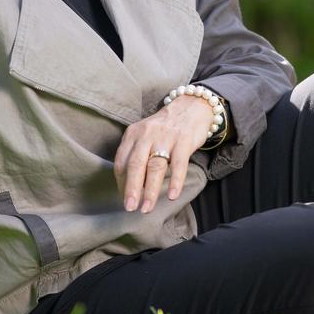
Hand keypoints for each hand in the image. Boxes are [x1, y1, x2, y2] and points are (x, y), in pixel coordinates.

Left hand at [113, 95, 213, 212]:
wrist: (191, 106)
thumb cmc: (165, 126)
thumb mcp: (145, 134)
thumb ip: (136, 152)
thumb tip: (130, 183)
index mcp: (133, 133)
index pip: (122, 161)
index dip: (121, 182)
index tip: (124, 198)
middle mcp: (146, 135)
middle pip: (135, 165)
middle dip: (131, 189)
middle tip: (130, 207)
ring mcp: (165, 137)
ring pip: (155, 167)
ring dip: (150, 190)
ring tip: (147, 207)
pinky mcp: (184, 141)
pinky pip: (178, 164)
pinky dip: (175, 181)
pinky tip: (172, 195)